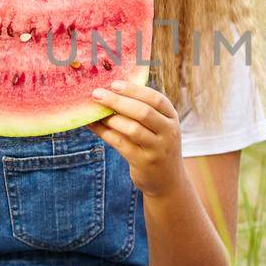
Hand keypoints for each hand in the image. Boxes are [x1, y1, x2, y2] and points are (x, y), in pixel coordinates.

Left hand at [89, 81, 185, 196]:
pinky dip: (105, 133)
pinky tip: (93, 126)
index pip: (156, 99)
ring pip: (132, 129)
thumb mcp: (159, 127)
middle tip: (97, 94)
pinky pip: (121, 144)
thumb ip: (143, 111)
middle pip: (143, 112)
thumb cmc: (157, 147)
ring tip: (95, 111)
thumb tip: (112, 91)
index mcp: (172, 118)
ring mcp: (158, 149)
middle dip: (118, 101)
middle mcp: (168, 132)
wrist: (168, 181)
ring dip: (111, 118)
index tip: (114, 84)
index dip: (134, 90)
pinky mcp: (144, 162)